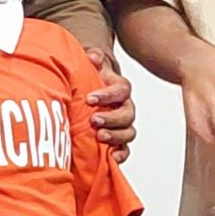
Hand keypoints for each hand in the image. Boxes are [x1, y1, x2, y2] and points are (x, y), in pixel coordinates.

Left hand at [83, 46, 137, 160]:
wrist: (86, 89)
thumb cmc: (88, 77)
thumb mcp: (89, 64)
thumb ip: (93, 58)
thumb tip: (93, 57)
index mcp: (118, 88)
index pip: (121, 90)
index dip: (108, 95)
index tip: (90, 99)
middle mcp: (124, 106)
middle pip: (127, 114)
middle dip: (111, 118)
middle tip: (94, 120)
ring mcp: (122, 124)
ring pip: (128, 132)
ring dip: (115, 135)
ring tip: (99, 136)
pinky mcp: (117, 140)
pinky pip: (125, 149)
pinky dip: (121, 154)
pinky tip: (113, 158)